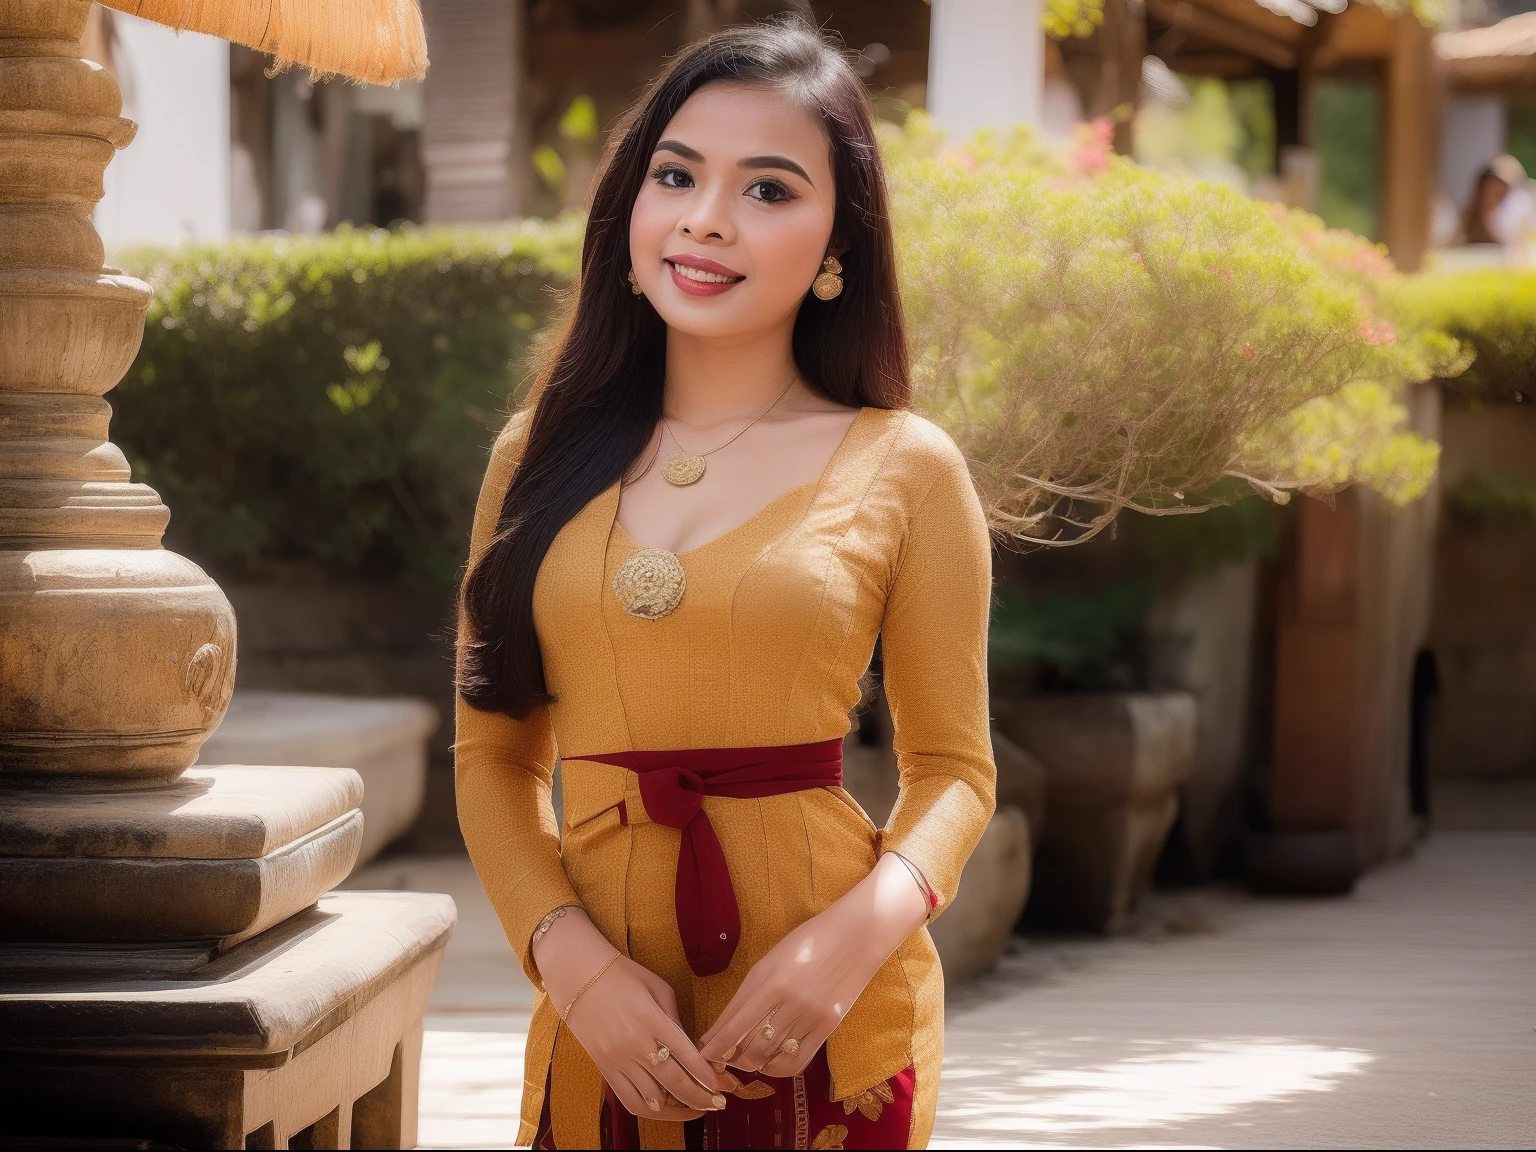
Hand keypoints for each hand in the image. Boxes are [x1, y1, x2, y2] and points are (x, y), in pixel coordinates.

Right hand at [534, 907, 729, 1118]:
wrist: (578, 975)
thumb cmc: (624, 975)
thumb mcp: (658, 987)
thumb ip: (675, 1018)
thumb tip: (691, 1048)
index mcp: (652, 1019)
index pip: (687, 1055)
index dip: (707, 1076)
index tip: (723, 1086)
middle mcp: (634, 1043)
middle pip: (673, 1082)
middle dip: (701, 1098)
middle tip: (719, 1103)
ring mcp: (616, 1058)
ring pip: (652, 1099)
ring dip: (678, 1109)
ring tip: (696, 1109)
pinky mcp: (604, 1067)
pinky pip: (628, 1099)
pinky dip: (650, 1110)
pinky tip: (665, 1109)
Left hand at [698, 853, 928, 1077]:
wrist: (856, 935)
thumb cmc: (807, 941)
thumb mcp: (770, 960)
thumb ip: (747, 993)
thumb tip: (722, 1027)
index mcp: (768, 980)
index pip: (732, 1025)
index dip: (714, 1045)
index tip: (703, 1054)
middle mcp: (787, 1000)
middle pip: (748, 1046)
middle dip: (729, 1057)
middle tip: (722, 1058)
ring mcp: (809, 1015)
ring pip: (770, 1055)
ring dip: (751, 1064)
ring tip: (745, 1060)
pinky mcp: (828, 1026)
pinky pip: (797, 1061)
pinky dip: (777, 1068)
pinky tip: (770, 1063)